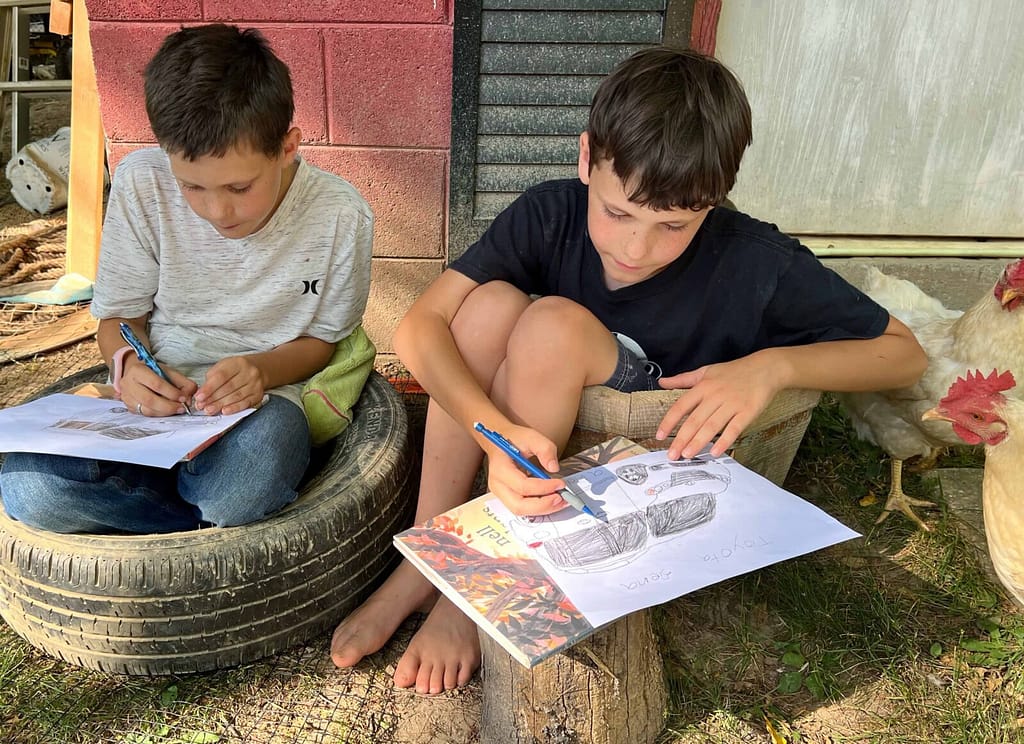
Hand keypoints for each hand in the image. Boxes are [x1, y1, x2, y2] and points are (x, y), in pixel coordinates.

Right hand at [120, 357, 197, 416]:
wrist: (138, 375)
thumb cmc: (155, 373)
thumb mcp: (170, 372)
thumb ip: (183, 383)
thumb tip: (189, 398)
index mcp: (138, 370)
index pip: (156, 384)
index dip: (172, 393)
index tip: (184, 398)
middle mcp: (128, 384)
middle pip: (150, 399)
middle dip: (169, 406)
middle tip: (182, 408)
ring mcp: (127, 397)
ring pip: (147, 410)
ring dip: (165, 412)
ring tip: (177, 410)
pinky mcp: (129, 407)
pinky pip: (145, 414)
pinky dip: (159, 414)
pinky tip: (168, 411)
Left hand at [193, 356, 265, 414]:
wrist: (258, 370)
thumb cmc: (235, 370)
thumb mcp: (223, 367)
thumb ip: (212, 378)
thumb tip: (201, 395)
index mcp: (238, 363)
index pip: (221, 376)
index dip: (209, 388)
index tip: (199, 397)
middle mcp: (249, 372)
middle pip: (228, 387)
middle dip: (213, 398)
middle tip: (201, 406)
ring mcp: (256, 384)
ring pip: (236, 396)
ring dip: (221, 404)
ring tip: (209, 410)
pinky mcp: (258, 395)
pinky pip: (245, 403)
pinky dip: (234, 408)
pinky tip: (225, 411)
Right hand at [482, 425, 565, 516]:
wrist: (500, 441)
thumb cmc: (514, 439)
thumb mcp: (531, 436)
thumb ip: (545, 449)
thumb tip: (554, 468)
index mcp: (500, 469)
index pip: (522, 486)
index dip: (544, 488)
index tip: (561, 484)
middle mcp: (498, 485)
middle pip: (519, 506)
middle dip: (543, 505)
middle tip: (562, 499)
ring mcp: (501, 493)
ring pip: (521, 510)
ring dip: (543, 509)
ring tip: (560, 501)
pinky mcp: (508, 497)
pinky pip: (523, 508)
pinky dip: (539, 507)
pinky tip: (552, 499)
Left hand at [656, 352, 781, 458]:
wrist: (765, 368)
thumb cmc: (734, 371)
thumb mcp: (706, 371)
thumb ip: (683, 379)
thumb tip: (662, 381)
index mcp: (703, 386)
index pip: (681, 406)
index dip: (669, 422)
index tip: (659, 435)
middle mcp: (715, 395)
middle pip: (694, 420)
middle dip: (681, 439)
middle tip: (672, 455)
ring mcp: (732, 404)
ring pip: (711, 426)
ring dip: (698, 442)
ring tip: (687, 455)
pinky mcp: (747, 412)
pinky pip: (734, 428)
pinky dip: (724, 441)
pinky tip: (714, 452)